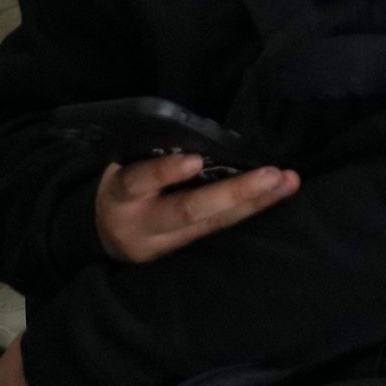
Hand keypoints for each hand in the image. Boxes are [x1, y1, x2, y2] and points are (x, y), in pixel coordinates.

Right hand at [91, 151, 297, 264]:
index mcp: (121, 196)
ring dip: (254, 204)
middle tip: (271, 175)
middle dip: (232, 193)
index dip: (164, 172)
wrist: (99, 234)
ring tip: (286, 183)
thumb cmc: (120, 185)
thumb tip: (198, 133)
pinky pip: (218, 232)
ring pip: (211, 225)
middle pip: (187, 210)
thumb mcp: (120, 167)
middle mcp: (142, 224)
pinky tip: (278, 196)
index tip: (192, 160)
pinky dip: (249, 212)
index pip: (137, 181)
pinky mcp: (180, 253)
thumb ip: (150, 153)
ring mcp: (163, 244)